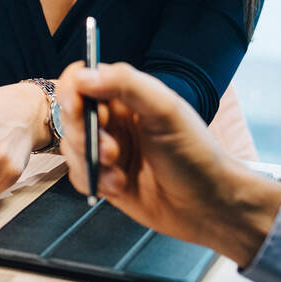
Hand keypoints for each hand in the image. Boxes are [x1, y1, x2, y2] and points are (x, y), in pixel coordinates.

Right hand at [56, 62, 280, 267]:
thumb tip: (84, 75)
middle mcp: (114, 119)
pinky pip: (77, 175)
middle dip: (84, 133)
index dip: (72, 91)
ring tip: (118, 169)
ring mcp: (107, 150)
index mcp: (127, 96)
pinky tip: (119, 186)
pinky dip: (93, 180)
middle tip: (110, 148)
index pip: (83, 78)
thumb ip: (126, 84)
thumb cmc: (196, 154)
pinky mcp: (104, 178)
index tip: (77, 107)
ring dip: (90, 160)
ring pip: (70, 146)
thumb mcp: (166, 110)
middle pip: (70, 114)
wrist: (210, 205)